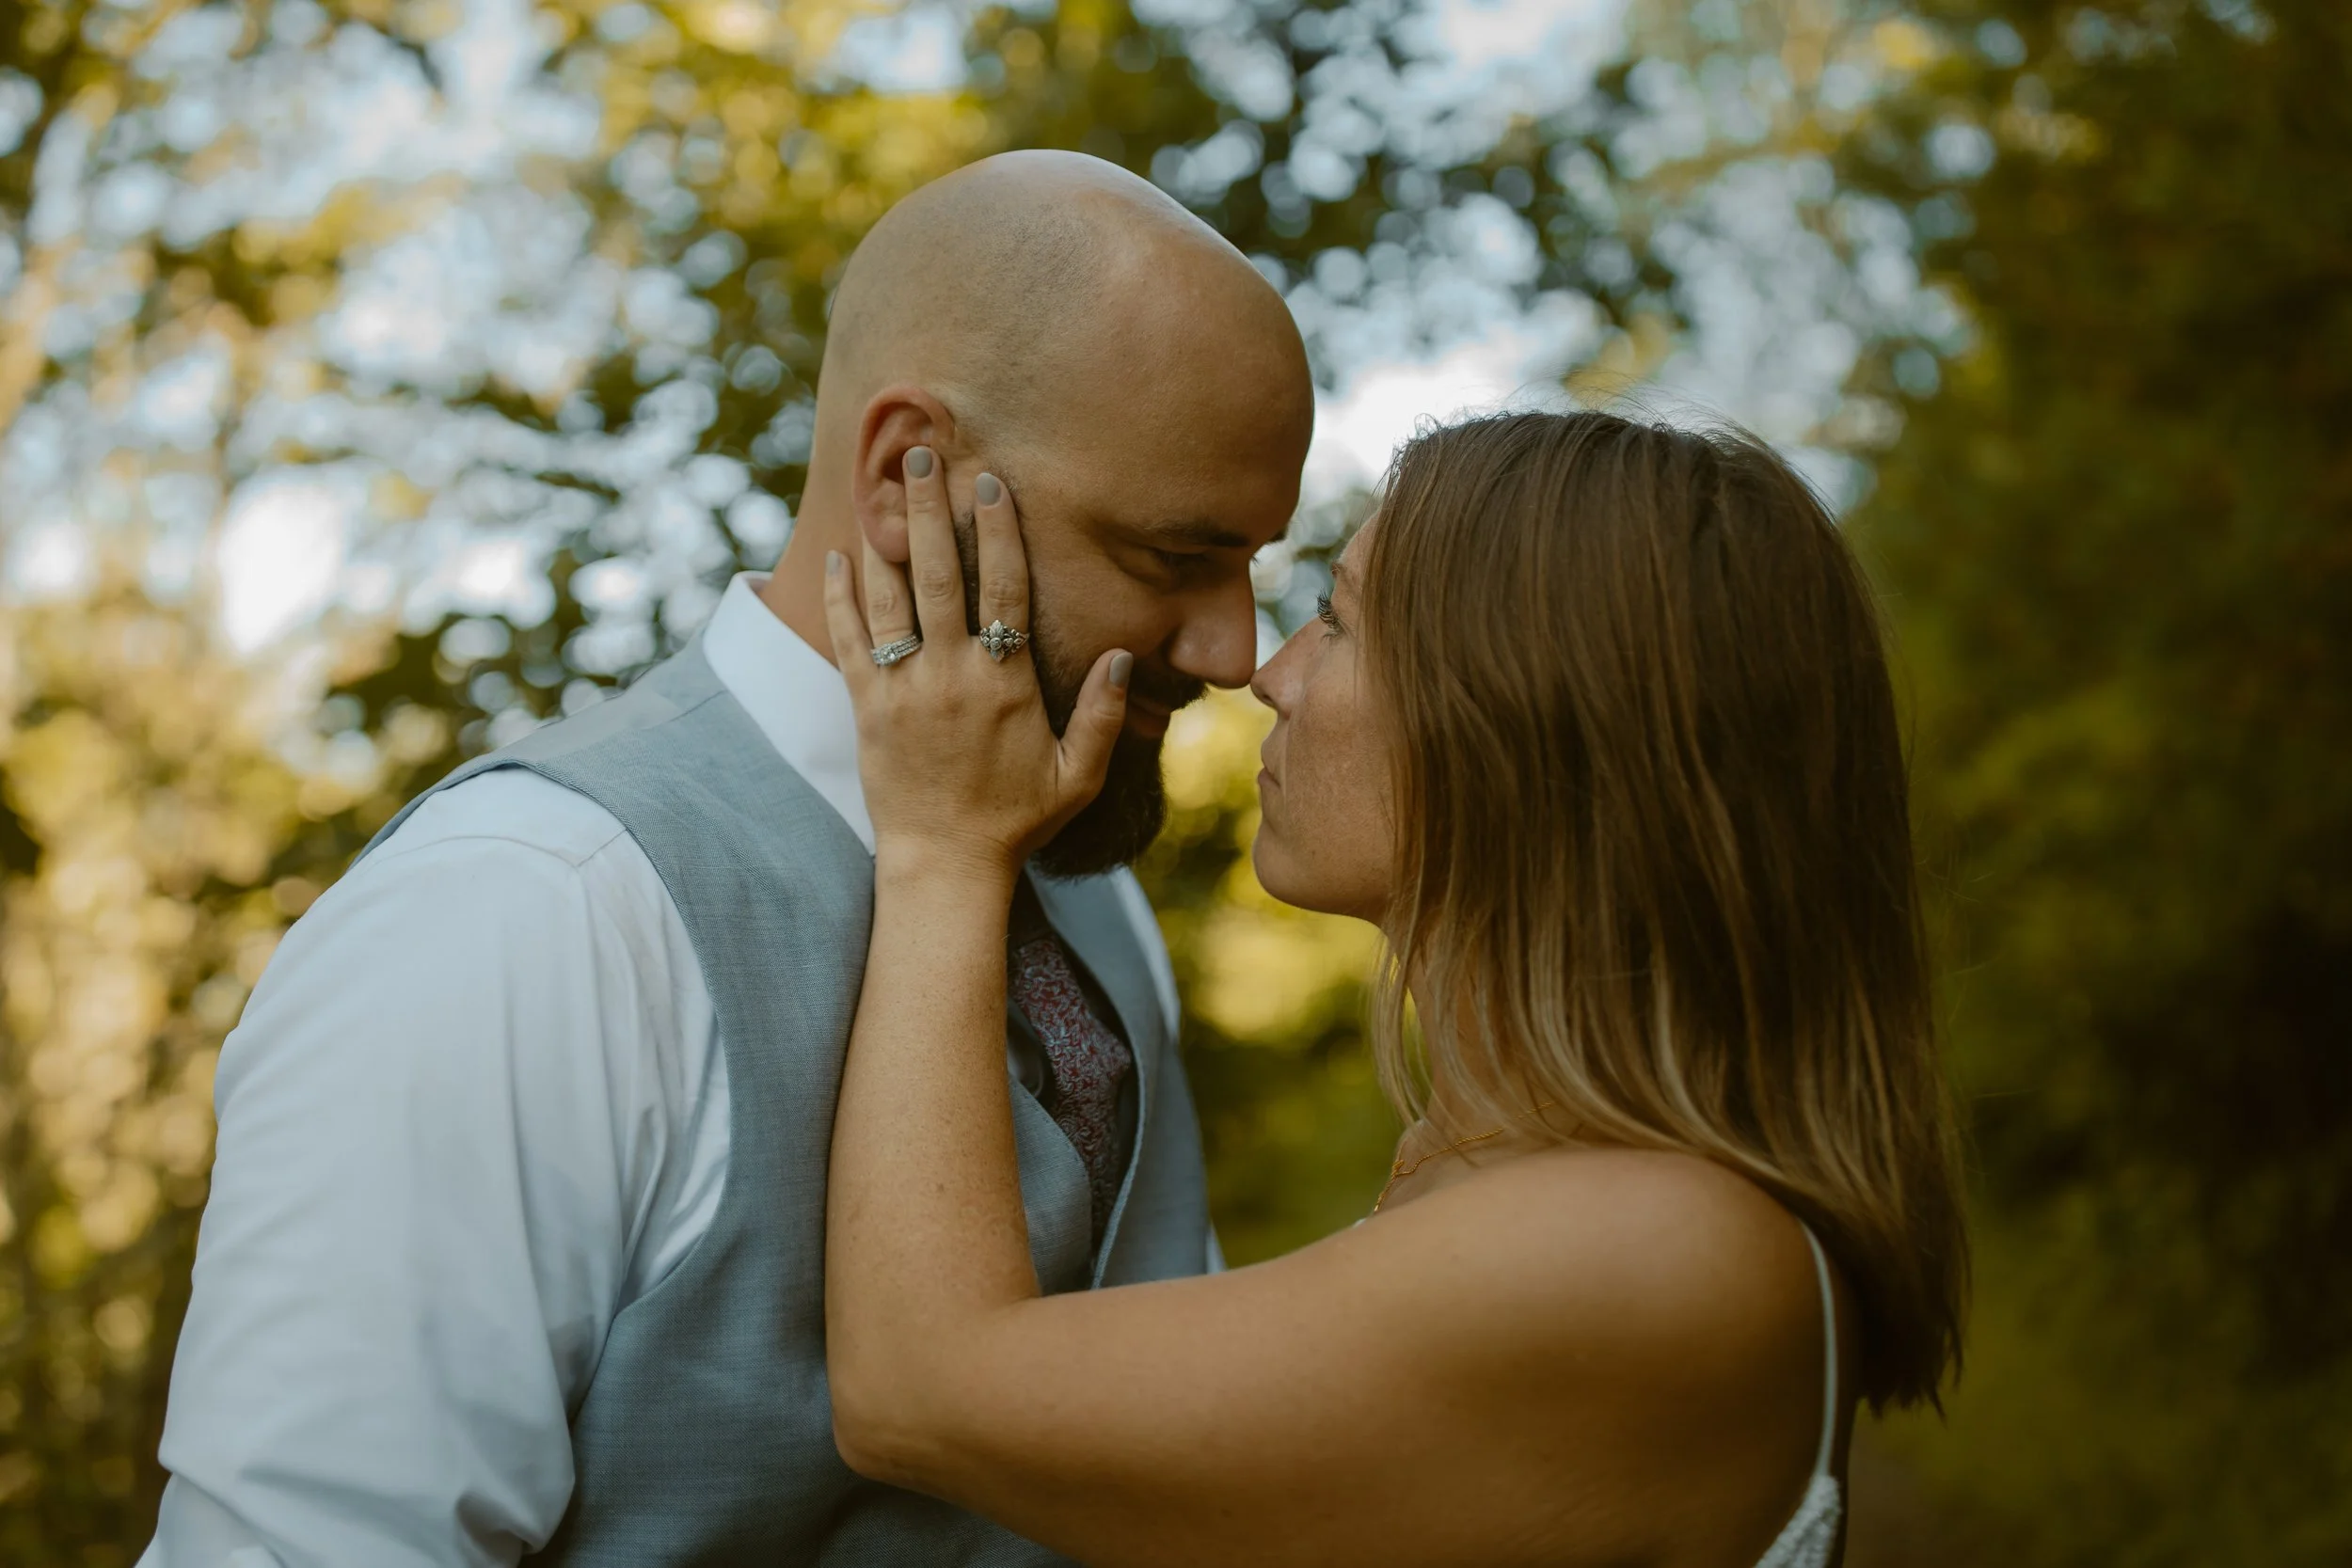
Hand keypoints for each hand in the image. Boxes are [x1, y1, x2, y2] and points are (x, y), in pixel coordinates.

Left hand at [823, 447, 1130, 887]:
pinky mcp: (866, 709)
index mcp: (1005, 683)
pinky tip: (841, 554)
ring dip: (886, 534)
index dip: (999, 531)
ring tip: (880, 479)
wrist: (944, 866)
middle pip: (937, 573)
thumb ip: (1105, 715)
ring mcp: (903, 689)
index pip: (1003, 589)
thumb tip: (1127, 656)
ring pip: (889, 596)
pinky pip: (849, 640)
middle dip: (929, 508)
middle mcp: (951, 676)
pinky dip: (842, 595)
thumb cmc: (1017, 821)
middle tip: (922, 453)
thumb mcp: (1078, 775)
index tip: (992, 483)